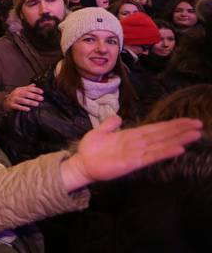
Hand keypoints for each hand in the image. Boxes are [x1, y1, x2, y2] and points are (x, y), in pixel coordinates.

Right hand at [3, 84, 43, 111]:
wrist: (5, 102)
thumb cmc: (15, 96)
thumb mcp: (20, 91)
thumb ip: (27, 88)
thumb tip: (34, 85)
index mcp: (20, 89)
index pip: (29, 88)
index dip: (36, 90)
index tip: (42, 92)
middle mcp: (16, 93)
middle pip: (26, 94)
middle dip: (34, 96)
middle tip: (41, 98)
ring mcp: (13, 99)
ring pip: (22, 100)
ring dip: (30, 102)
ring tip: (37, 104)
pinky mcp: (11, 105)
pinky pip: (17, 106)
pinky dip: (23, 108)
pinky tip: (28, 109)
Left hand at [60, 116, 202, 191]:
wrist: (82, 164)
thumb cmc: (91, 149)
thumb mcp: (100, 131)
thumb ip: (110, 124)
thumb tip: (118, 117)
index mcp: (131, 135)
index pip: (155, 128)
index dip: (171, 125)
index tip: (188, 120)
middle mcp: (137, 143)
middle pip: (162, 135)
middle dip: (180, 130)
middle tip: (199, 125)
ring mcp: (136, 153)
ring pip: (161, 144)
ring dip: (178, 140)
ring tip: (195, 135)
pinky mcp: (133, 163)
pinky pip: (151, 157)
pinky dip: (164, 152)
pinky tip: (178, 149)